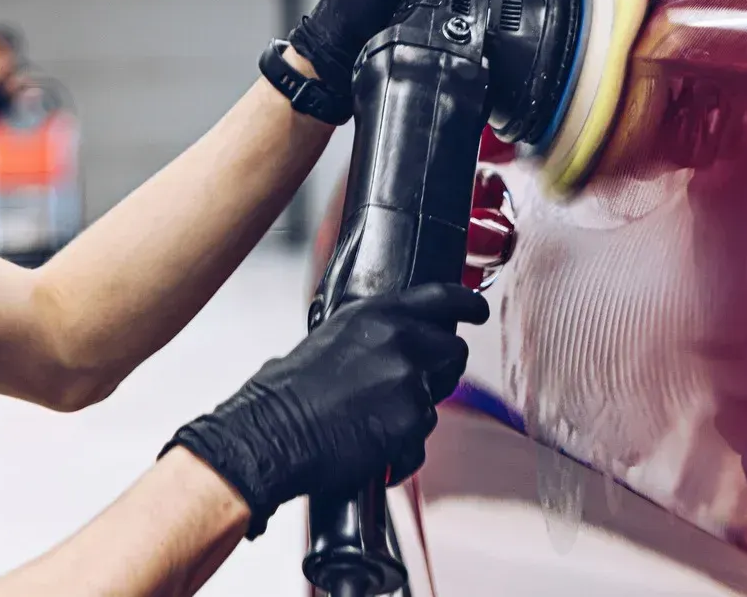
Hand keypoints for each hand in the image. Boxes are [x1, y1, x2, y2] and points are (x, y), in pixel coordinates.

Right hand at [163, 282, 488, 537]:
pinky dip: (401, 451)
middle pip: (453, 350)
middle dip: (441, 368)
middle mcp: (401, 341)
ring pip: (436, 399)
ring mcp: (409, 381)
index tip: (477, 311)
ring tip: (375, 422)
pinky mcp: (410, 423)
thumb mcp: (327, 340)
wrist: (269, 436)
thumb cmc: (284, 394)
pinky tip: (373, 451)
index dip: (468, 303)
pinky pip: (420, 441)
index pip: (443, 296)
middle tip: (418, 384)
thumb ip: (368, 336)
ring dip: (414, 412)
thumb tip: (385, 345)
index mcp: (378, 314)